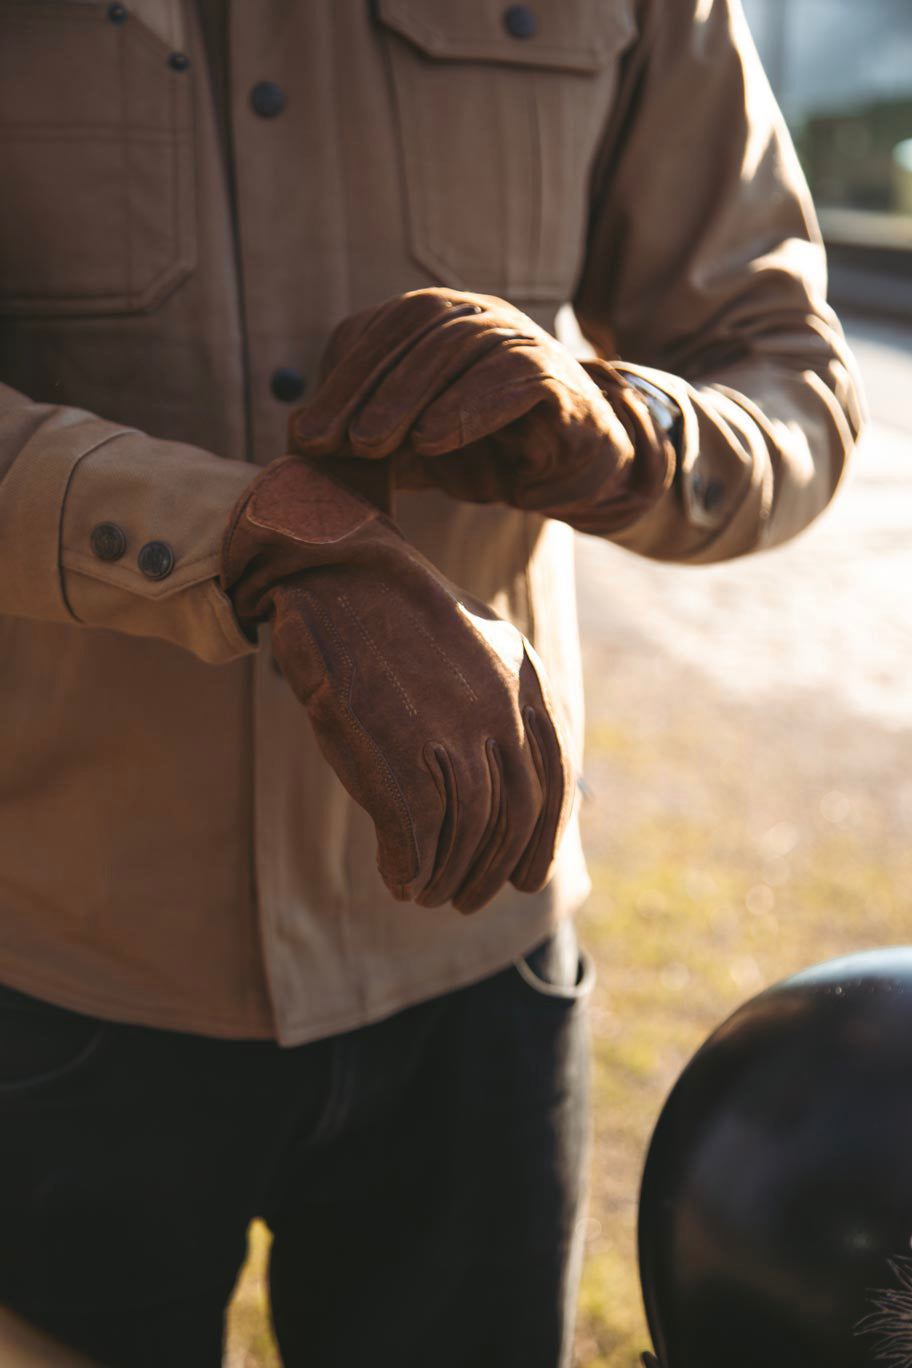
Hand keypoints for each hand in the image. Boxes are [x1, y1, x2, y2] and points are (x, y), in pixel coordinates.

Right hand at [220, 457, 572, 912]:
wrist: (339, 573)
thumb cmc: (399, 618)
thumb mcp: (479, 648)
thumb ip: (505, 705)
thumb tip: (513, 773)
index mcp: (526, 686)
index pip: (553, 785)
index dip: (543, 843)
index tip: (526, 881)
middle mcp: (500, 712)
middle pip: (512, 819)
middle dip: (491, 872)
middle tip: (464, 900)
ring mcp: (450, 732)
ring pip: (465, 833)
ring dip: (446, 876)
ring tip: (425, 893)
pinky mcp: (396, 749)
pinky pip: (415, 833)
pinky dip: (409, 865)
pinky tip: (398, 878)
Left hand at [289, 288, 675, 534]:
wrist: (573, 469)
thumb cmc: (488, 448)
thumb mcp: (414, 440)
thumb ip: (367, 432)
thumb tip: (296, 438)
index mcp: (442, 321)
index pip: (382, 329)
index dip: (341, 378)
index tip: (306, 433)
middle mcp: (482, 317)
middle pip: (417, 327)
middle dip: (367, 387)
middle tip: (333, 442)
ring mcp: (524, 339)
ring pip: (461, 347)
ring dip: (409, 397)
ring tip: (374, 445)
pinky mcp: (559, 379)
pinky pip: (514, 378)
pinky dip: (468, 407)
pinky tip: (433, 441)